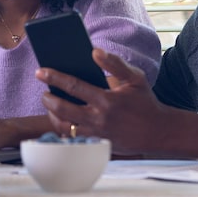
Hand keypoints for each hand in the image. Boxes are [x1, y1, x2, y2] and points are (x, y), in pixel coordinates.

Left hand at [35, 48, 166, 152]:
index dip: (54, 77)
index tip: (40, 71)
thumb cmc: (145, 102)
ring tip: (51, 105)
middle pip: (62, 109)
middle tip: (44, 92)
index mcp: (106, 100)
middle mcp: (98, 118)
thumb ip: (115, 63)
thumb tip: (95, 52)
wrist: (157, 132)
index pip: (73, 86)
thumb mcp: (135, 78)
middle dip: (47, 98)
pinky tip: (61, 119)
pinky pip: (72, 139)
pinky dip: (63, 129)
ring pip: (63, 127)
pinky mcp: (96, 144)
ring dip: (52, 115)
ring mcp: (96, 134)